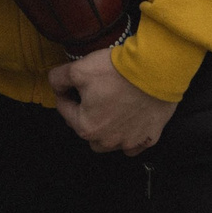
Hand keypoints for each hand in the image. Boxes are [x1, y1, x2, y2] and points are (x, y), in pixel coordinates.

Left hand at [48, 47, 177, 154]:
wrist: (155, 71)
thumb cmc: (116, 71)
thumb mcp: (78, 68)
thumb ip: (58, 78)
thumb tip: (56, 86)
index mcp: (86, 127)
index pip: (65, 110)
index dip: (66, 93)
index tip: (72, 82)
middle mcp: (106, 141)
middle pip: (87, 128)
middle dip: (85, 112)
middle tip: (93, 92)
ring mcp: (129, 142)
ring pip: (109, 141)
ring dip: (106, 129)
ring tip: (110, 108)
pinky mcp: (150, 138)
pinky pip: (135, 144)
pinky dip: (130, 136)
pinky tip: (131, 120)